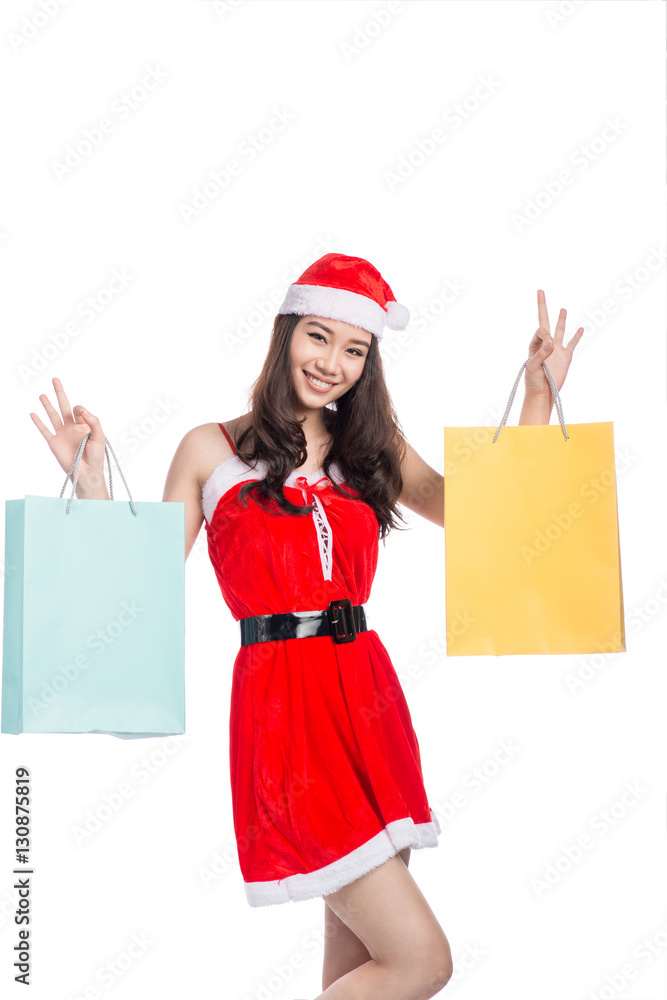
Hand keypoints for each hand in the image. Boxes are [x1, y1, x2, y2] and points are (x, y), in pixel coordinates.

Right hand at [30, 377, 107, 494]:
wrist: (87, 472)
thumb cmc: (96, 456)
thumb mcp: (100, 436)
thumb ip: (94, 422)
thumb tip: (82, 410)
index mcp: (84, 424)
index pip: (79, 409)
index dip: (80, 409)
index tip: (81, 415)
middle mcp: (72, 427)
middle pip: (64, 406)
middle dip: (60, 393)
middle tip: (55, 380)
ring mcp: (62, 434)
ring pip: (53, 415)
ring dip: (47, 405)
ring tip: (42, 394)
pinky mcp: (54, 442)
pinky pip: (44, 430)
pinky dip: (38, 422)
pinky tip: (33, 414)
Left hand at [524, 290, 583, 400]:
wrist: (543, 395)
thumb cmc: (533, 382)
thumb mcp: (533, 367)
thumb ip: (541, 354)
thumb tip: (551, 342)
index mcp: (534, 346)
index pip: (540, 331)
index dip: (545, 335)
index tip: (549, 345)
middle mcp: (545, 345)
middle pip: (545, 322)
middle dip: (542, 307)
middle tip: (540, 292)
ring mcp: (556, 350)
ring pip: (559, 331)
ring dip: (561, 320)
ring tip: (562, 309)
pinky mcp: (566, 357)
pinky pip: (572, 344)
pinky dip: (577, 336)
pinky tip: (581, 328)